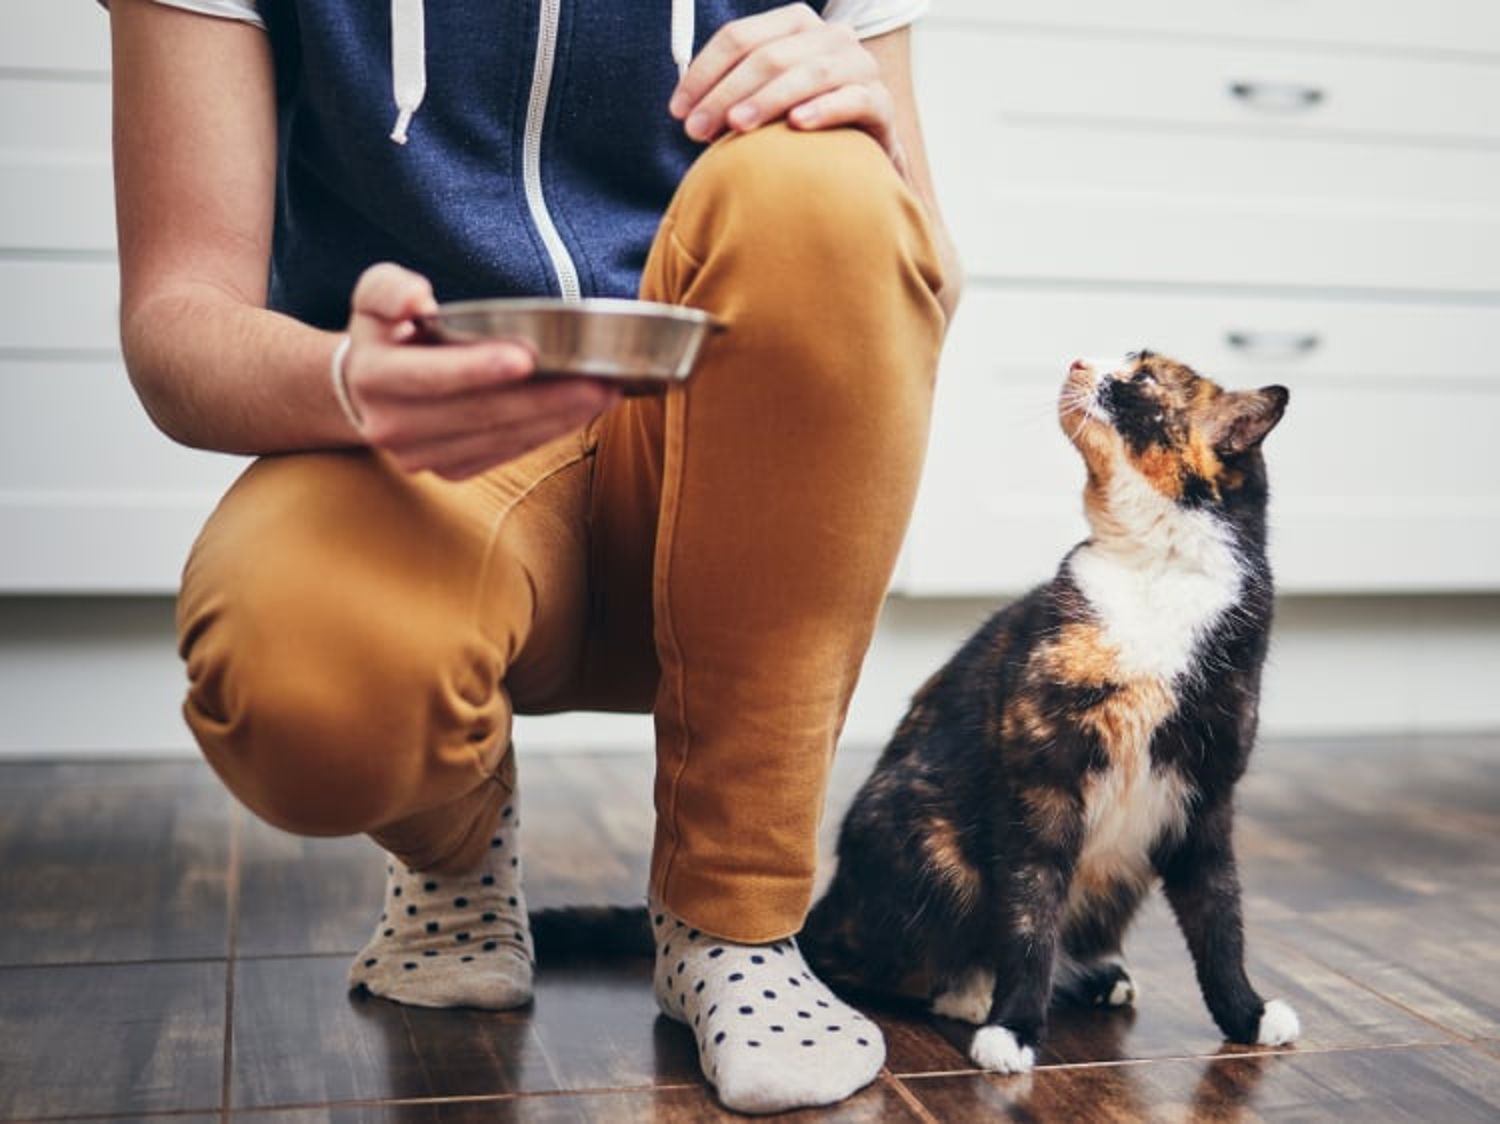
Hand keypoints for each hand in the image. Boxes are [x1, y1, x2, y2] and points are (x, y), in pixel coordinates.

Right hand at [341, 264, 619, 480]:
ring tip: (605, 395)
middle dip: (544, 399)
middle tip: (599, 382)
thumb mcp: (374, 295)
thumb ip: (390, 289)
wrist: (363, 391)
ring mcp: (421, 456)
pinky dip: (546, 434)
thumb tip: (417, 299)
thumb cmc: (384, 331)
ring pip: (500, 439)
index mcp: (373, 377)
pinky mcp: (448, 470)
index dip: (478, 368)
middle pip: (479, 414)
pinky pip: (505, 454)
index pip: (430, 376)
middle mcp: (393, 426)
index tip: (528, 356)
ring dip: (557, 420)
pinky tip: (579, 413)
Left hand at [670, 3, 905, 175]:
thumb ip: (729, 93)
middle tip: (697, 129)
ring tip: (738, 126)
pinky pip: (853, 99)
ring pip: (810, 73)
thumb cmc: (800, 128)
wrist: (858, 159)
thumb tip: (681, 108)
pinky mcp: (880, 103)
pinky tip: (797, 125)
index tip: (677, 110)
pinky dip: (823, 110)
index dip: (703, 72)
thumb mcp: (761, 102)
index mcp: (795, 26)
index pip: (740, 38)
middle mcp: (830, 37)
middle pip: (769, 55)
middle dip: (726, 92)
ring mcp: (860, 67)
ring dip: (768, 99)